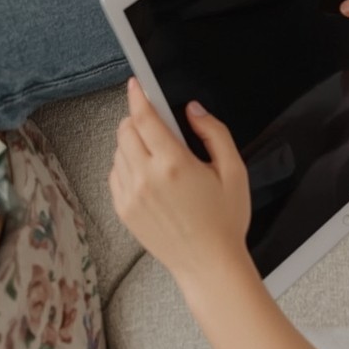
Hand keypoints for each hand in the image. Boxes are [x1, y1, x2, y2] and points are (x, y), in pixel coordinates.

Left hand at [108, 79, 250, 287]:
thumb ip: (213, 132)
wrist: (209, 265)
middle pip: (126, 131)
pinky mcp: (125, 212)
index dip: (138, 96)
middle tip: (155, 121)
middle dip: (137, 118)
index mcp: (174, 164)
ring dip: (131, 141)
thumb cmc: (225, 220)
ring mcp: (131, 197)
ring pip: (118, 152)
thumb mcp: (233, 169)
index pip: (145, 118)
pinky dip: (125, 164)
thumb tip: (193, 110)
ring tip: (155, 150)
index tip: (136, 84)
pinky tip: (147, 170)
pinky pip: (115, 175)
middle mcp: (147, 179)